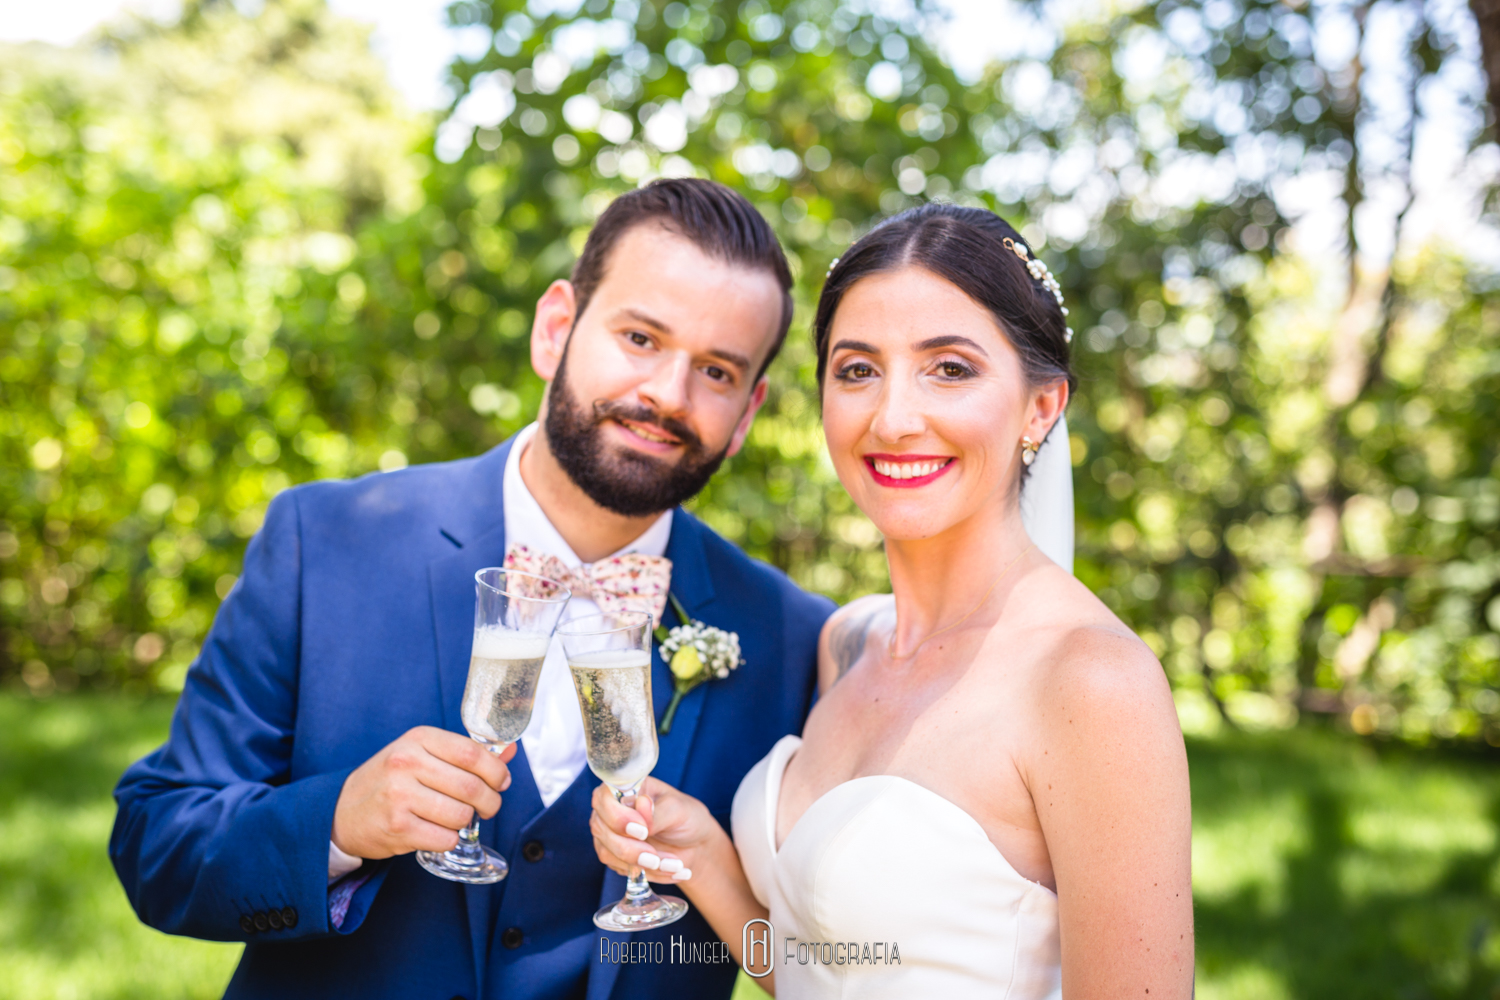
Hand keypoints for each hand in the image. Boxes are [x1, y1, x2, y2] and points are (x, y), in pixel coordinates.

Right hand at [331, 726, 514, 859]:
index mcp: (418, 739)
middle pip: (471, 786)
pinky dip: (450, 839)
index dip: (496, 771)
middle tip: (488, 807)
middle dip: (490, 801)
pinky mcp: (397, 827)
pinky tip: (438, 832)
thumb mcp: (423, 754)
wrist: (341, 811)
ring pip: (461, 815)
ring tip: (459, 819)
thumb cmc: (391, 780)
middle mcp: (406, 763)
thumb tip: (510, 752)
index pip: (472, 753)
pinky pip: (445, 839)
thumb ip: (466, 753)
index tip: (502, 782)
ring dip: (468, 822)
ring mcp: (399, 796)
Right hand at [589, 777, 721, 883]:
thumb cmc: (686, 817)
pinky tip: (671, 870)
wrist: (695, 843)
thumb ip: (657, 812)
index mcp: (626, 788)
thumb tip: (641, 807)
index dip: (617, 817)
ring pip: (608, 853)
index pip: (603, 798)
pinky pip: (621, 869)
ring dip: (642, 864)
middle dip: (630, 848)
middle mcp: (611, 809)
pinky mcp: (615, 856)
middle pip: (602, 829)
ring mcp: (610, 834)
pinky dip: (648, 873)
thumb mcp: (677, 810)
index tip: (642, 831)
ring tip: (673, 864)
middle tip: (656, 856)